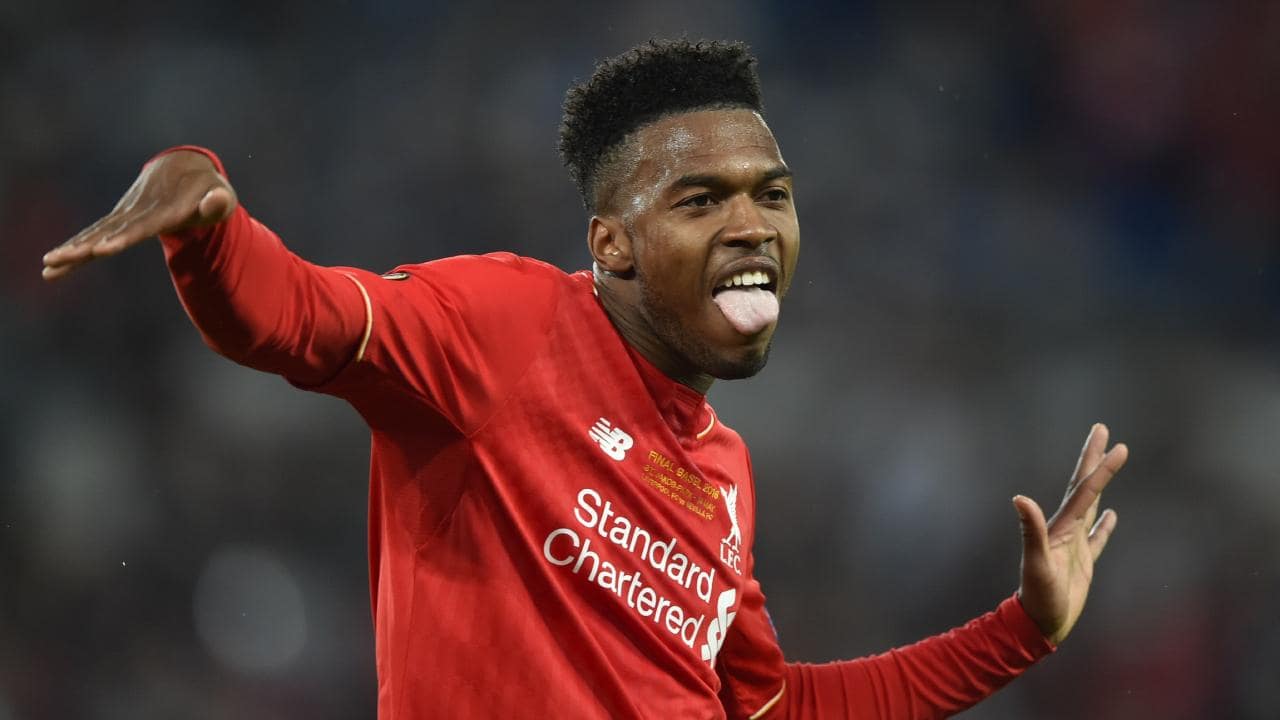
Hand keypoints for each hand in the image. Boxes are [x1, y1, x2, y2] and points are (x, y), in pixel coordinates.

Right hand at [41, 150, 236, 280]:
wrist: (184, 166)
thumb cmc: (210, 189)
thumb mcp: (221, 195)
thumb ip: (218, 202)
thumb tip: (217, 200)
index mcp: (166, 209)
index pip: (142, 226)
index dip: (122, 237)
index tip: (102, 250)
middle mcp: (140, 211)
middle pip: (108, 231)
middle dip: (83, 247)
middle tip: (57, 260)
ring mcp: (126, 213)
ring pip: (95, 233)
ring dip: (71, 249)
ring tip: (48, 265)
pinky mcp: (120, 217)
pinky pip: (95, 234)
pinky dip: (75, 247)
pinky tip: (54, 265)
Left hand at [1014, 423, 1127, 644]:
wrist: (1037, 623)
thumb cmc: (1038, 596)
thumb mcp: (1036, 563)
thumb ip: (1031, 531)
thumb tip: (1019, 498)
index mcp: (1061, 526)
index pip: (1084, 490)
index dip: (1100, 467)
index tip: (1116, 444)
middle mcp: (1066, 529)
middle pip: (1083, 487)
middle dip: (1093, 459)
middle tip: (1102, 430)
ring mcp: (1074, 544)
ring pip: (1091, 506)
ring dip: (1100, 484)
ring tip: (1108, 462)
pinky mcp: (1082, 562)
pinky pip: (1097, 538)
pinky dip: (1105, 526)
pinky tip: (1112, 516)